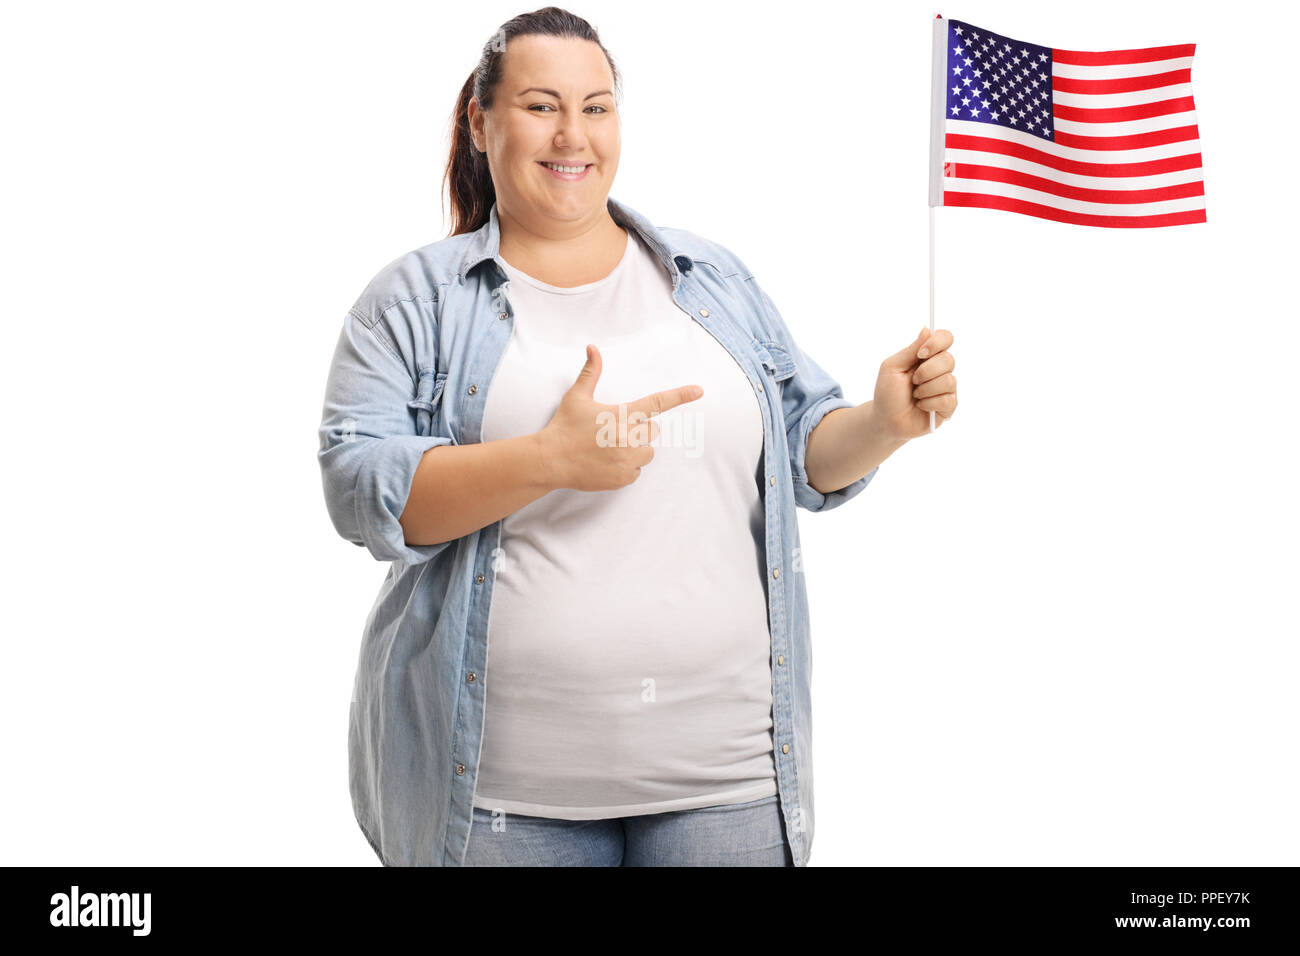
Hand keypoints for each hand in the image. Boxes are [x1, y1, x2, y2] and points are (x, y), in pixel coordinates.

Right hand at [536, 344, 704, 491]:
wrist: (550, 460)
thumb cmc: (564, 426)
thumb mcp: (577, 397)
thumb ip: (591, 373)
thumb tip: (593, 348)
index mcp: (622, 414)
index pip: (657, 402)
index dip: (680, 395)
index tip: (699, 390)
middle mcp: (628, 436)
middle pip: (652, 431)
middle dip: (638, 431)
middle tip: (613, 432)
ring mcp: (627, 459)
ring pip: (646, 453)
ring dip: (634, 451)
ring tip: (609, 450)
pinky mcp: (622, 478)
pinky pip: (636, 472)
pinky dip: (625, 469)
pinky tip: (606, 464)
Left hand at [872, 327, 957, 439]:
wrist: (886, 420)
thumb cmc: (887, 393)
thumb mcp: (892, 367)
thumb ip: (910, 349)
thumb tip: (926, 329)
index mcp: (927, 357)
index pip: (945, 338)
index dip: (937, 343)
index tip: (921, 354)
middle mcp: (940, 370)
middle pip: (949, 359)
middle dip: (926, 371)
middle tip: (913, 380)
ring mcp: (946, 388)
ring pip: (948, 380)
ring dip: (925, 389)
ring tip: (915, 396)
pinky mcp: (948, 406)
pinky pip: (948, 400)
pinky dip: (929, 403)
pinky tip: (921, 406)